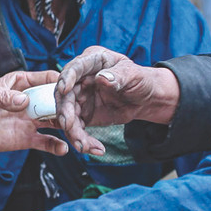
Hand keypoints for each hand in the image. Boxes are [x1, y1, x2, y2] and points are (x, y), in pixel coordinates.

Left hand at [0, 70, 68, 159]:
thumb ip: (3, 97)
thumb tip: (23, 101)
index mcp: (21, 83)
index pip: (46, 79)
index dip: (60, 82)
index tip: (71, 86)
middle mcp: (29, 100)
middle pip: (55, 101)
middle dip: (68, 105)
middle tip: (77, 111)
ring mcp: (29, 120)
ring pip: (55, 121)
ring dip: (67, 125)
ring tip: (77, 130)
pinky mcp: (26, 138)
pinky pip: (45, 142)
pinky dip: (56, 145)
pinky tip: (64, 148)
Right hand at [54, 46, 179, 154]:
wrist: (146, 99)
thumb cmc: (140, 80)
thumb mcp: (133, 75)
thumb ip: (118, 76)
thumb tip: (102, 79)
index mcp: (92, 61)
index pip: (75, 67)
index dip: (66, 78)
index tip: (64, 89)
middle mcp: (81, 79)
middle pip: (65, 95)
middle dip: (65, 112)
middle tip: (68, 126)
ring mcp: (80, 97)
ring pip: (68, 115)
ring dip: (73, 132)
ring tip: (83, 145)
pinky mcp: (83, 115)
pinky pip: (77, 129)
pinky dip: (82, 140)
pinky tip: (94, 149)